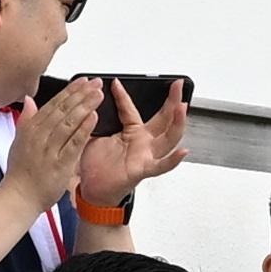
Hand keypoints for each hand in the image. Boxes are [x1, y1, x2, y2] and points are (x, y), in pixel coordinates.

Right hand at [6, 77, 102, 211]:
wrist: (18, 197)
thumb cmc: (19, 173)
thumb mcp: (18, 141)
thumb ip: (26, 120)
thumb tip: (29, 101)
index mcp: (31, 128)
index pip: (53, 104)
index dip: (70, 91)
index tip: (82, 81)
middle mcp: (39, 135)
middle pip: (63, 109)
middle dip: (81, 94)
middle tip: (95, 83)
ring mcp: (49, 149)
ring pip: (69, 122)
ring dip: (85, 106)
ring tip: (98, 95)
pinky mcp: (59, 163)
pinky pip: (73, 143)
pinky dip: (84, 129)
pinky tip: (94, 117)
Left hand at [76, 77, 188, 209]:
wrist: (93, 189)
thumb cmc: (97, 166)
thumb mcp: (95, 136)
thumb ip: (96, 120)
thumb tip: (88, 102)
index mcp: (131, 132)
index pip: (129, 108)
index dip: (123, 95)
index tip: (115, 82)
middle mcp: (143, 142)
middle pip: (163, 118)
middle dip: (172, 100)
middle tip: (177, 84)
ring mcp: (146, 155)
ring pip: (168, 138)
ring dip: (177, 122)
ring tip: (182, 107)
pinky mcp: (143, 169)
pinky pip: (161, 166)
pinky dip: (172, 160)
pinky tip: (183, 152)